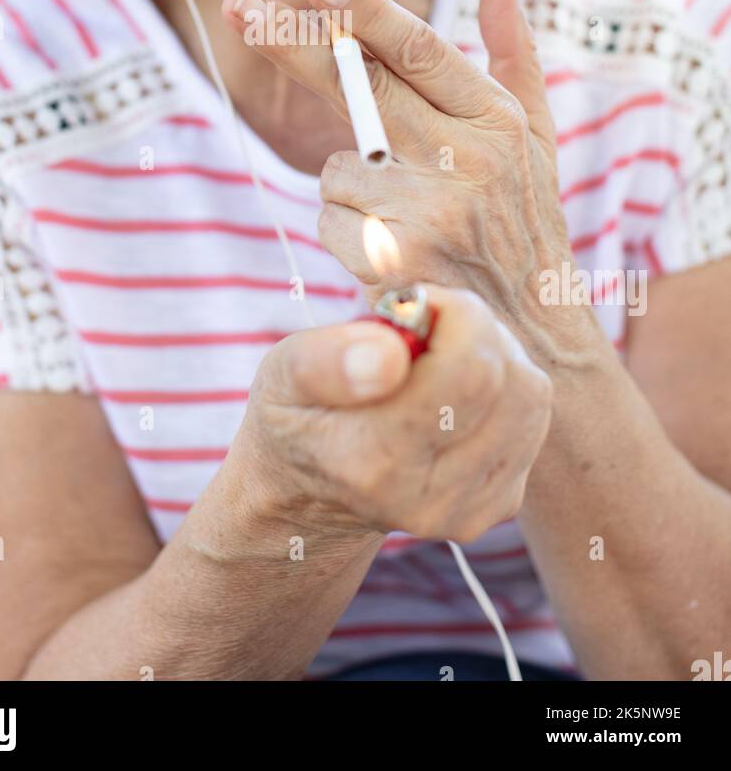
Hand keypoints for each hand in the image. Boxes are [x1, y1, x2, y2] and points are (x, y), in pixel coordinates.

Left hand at [222, 0, 601, 370]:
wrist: (531, 338)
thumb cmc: (524, 224)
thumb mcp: (536, 137)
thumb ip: (513, 54)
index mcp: (496, 120)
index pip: (421, 50)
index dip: (365, 11)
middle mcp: (468, 158)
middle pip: (359, 85)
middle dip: (293, 42)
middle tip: (240, 7)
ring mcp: (430, 211)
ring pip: (337, 165)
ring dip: (352, 186)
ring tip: (404, 220)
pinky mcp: (395, 260)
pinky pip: (330, 218)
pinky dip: (346, 232)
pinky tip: (388, 254)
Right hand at [234, 283, 552, 542]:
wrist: (313, 492)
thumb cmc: (299, 413)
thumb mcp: (281, 374)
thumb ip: (326, 360)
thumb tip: (390, 354)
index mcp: (373, 462)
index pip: (468, 373)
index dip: (455, 315)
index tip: (414, 305)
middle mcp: (429, 500)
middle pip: (507, 381)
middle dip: (475, 328)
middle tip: (426, 322)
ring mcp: (470, 509)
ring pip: (529, 395)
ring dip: (495, 353)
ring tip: (442, 352)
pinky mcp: (500, 505)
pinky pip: (533, 417)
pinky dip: (505, 385)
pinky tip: (459, 386)